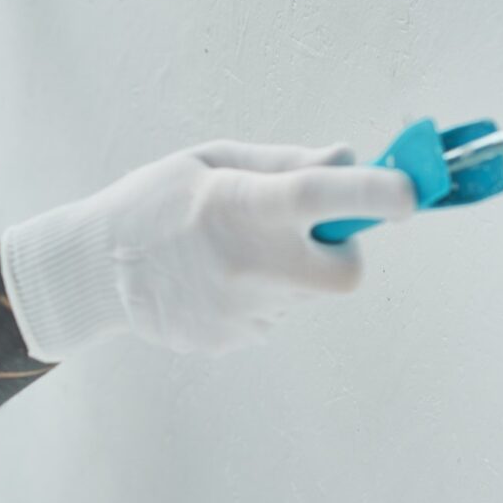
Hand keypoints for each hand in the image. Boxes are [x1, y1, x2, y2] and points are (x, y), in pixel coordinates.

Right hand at [0, 138, 418, 360]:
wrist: (91, 270)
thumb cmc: (154, 200)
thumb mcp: (213, 161)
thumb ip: (286, 163)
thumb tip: (350, 160)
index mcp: (242, 207)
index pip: (324, 196)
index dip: (377, 193)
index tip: (411, 191)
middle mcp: (249, 265)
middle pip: (345, 274)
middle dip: (341, 253)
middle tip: (305, 233)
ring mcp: (241, 312)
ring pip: (305, 295)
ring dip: (290, 272)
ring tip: (231, 253)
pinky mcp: (232, 341)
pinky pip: (272, 315)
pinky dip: (258, 296)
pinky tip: (213, 280)